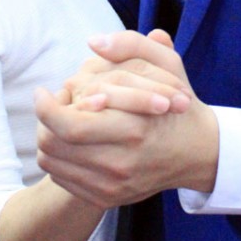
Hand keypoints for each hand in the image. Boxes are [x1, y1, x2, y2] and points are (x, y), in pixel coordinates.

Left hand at [34, 30, 218, 206]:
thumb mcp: (167, 64)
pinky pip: (63, 180)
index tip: (43, 92)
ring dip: (48, 138)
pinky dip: (59, 159)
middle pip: (53, 145)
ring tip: (62, 121)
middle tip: (51, 104)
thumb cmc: (177, 104)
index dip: (46, 107)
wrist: (197, 153)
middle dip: (44, 121)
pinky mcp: (108, 199)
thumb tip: (93, 42)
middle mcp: (122, 163)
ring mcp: (113, 186)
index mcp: (134, 128)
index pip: (69, 125)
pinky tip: (72, 142)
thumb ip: (131, 45)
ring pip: (53, 163)